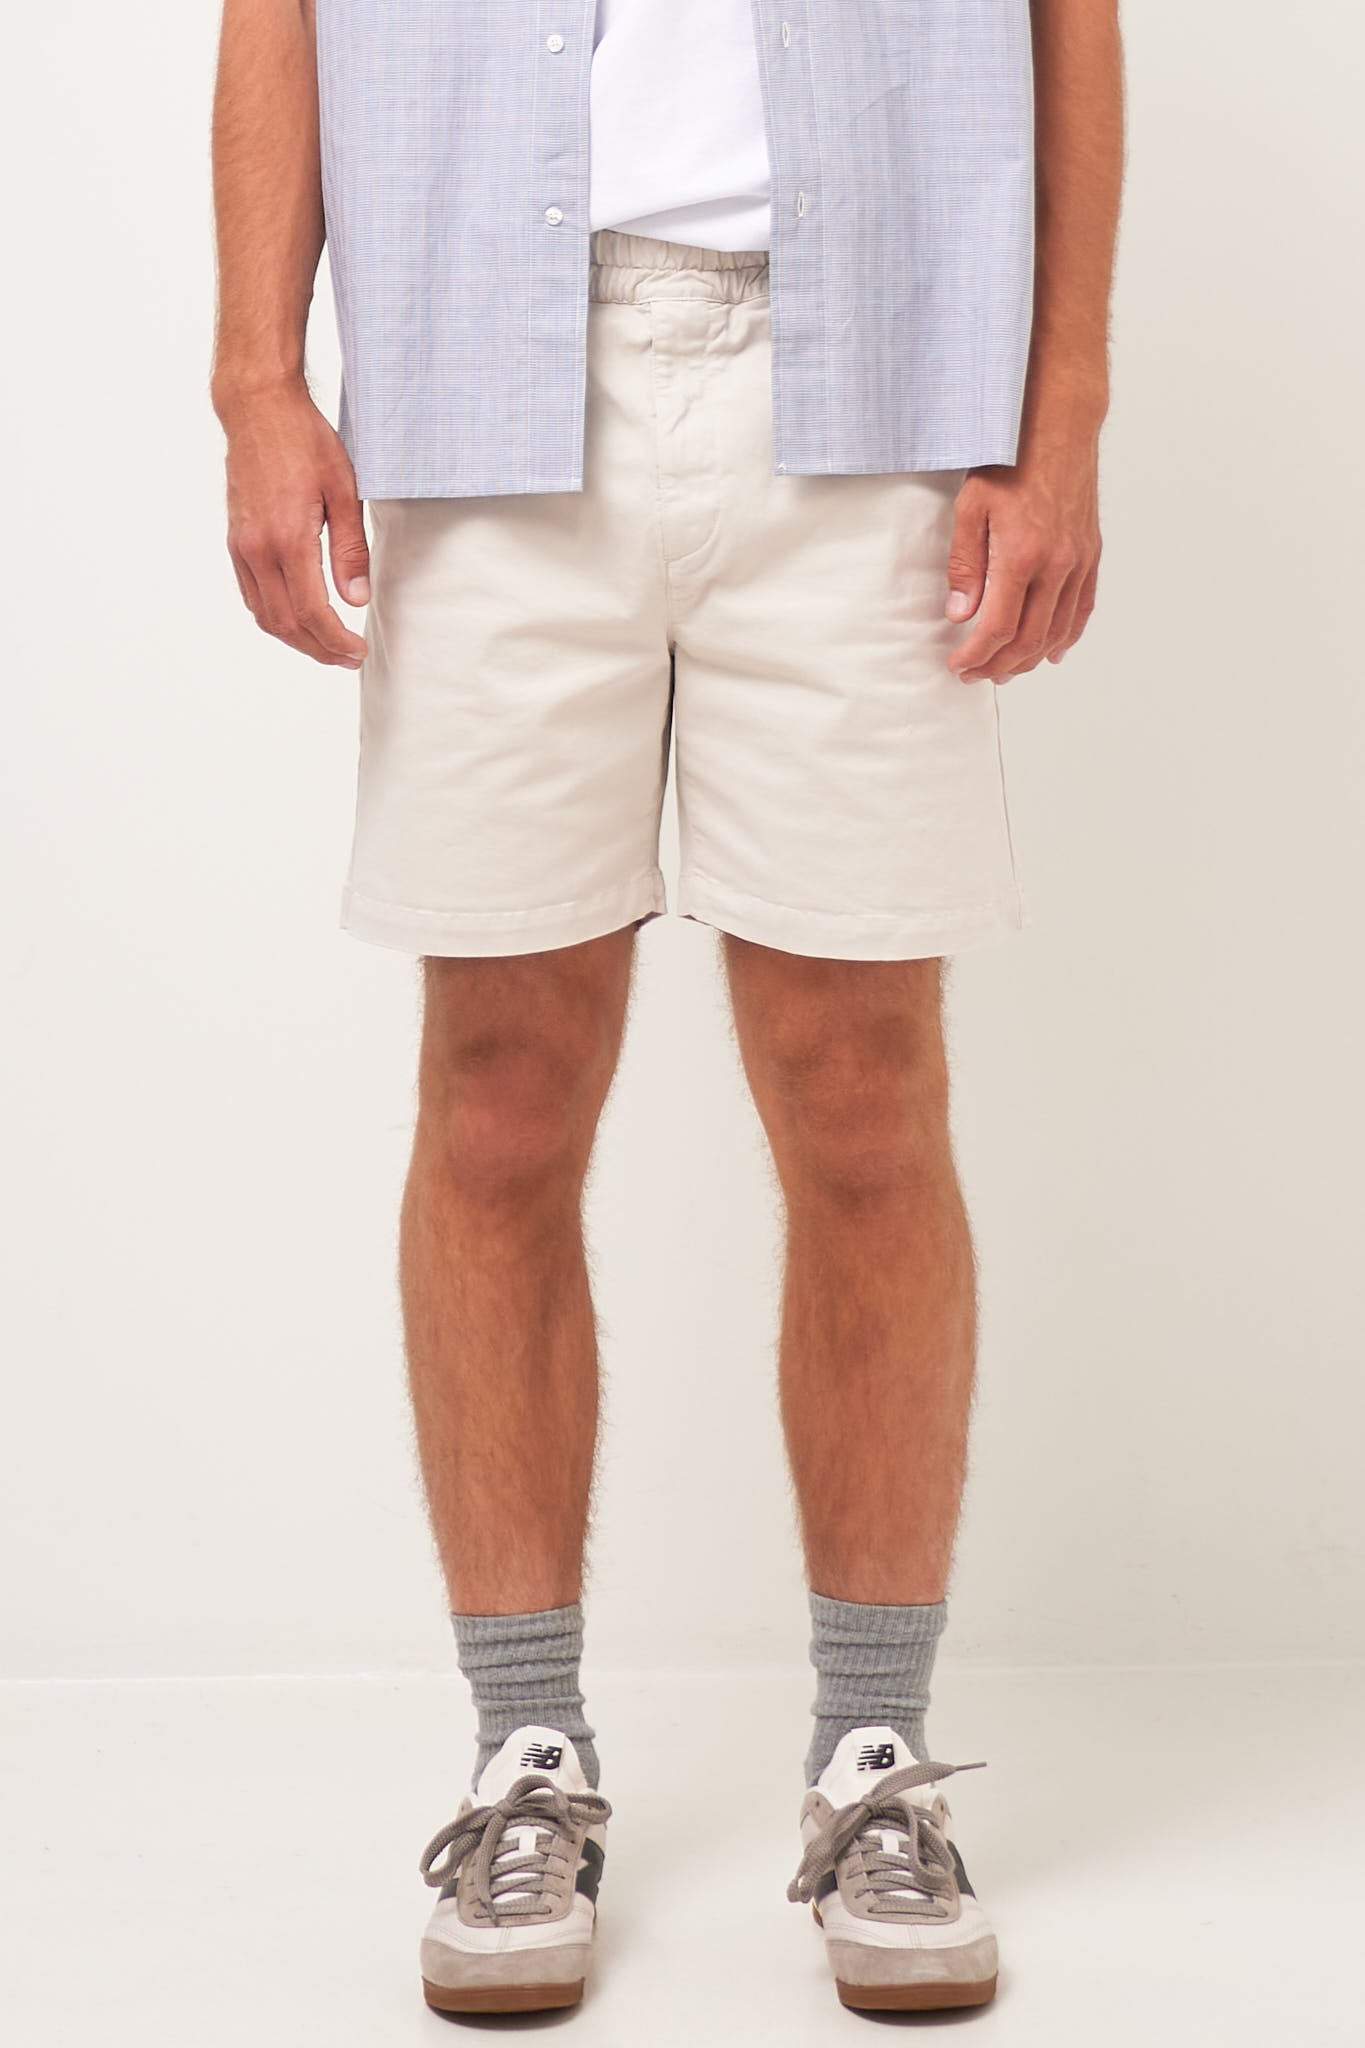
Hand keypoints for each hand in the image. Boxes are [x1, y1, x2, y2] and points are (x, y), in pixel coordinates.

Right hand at [219, 383, 369, 667]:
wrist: (258, 410)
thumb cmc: (305, 441)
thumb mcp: (344, 491)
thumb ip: (350, 549)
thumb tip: (356, 598)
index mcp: (288, 538)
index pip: (312, 611)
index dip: (336, 640)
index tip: (358, 650)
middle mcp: (258, 549)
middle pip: (286, 623)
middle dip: (319, 648)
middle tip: (348, 656)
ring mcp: (241, 547)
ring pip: (265, 615)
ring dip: (296, 639)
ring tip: (327, 645)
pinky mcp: (235, 542)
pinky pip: (252, 595)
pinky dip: (275, 617)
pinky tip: (298, 618)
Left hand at [944, 436, 1100, 683]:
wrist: (1058, 425)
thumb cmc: (1011, 459)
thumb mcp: (970, 507)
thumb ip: (966, 565)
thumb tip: (962, 613)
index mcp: (1022, 555)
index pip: (998, 627)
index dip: (977, 655)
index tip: (958, 665)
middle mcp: (1057, 565)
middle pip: (1030, 638)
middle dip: (1000, 664)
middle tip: (976, 675)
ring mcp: (1079, 561)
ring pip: (1058, 630)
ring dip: (1031, 658)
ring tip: (1007, 670)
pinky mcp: (1091, 553)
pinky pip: (1083, 607)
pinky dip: (1068, 635)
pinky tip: (1053, 650)